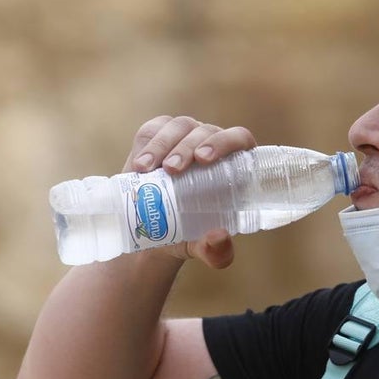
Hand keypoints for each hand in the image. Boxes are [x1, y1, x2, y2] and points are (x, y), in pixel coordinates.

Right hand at [124, 116, 256, 269]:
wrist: (150, 230)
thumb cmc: (186, 234)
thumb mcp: (200, 247)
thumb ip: (216, 252)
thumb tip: (219, 237)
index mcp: (234, 164)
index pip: (239, 139)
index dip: (225, 142)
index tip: (204, 159)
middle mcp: (211, 144)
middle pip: (205, 132)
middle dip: (187, 148)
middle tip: (171, 171)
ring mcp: (185, 137)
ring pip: (180, 127)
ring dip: (164, 144)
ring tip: (147, 169)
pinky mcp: (159, 135)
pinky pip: (155, 129)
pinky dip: (147, 144)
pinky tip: (139, 164)